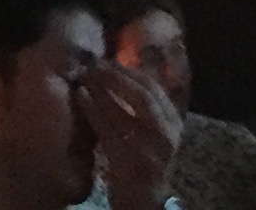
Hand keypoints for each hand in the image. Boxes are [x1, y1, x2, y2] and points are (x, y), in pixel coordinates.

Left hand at [79, 62, 182, 205]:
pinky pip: (107, 129)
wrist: (144, 203)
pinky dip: (93, 109)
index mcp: (175, 124)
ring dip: (101, 89)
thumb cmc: (146, 162)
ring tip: (85, 77)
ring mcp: (149, 150)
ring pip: (123, 110)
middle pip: (142, 96)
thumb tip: (125, 71)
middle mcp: (167, 135)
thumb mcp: (156, 134)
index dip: (130, 71)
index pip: (154, 88)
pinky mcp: (129, 162)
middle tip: (95, 65)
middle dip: (116, 77)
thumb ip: (148, 108)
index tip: (110, 60)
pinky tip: (81, 97)